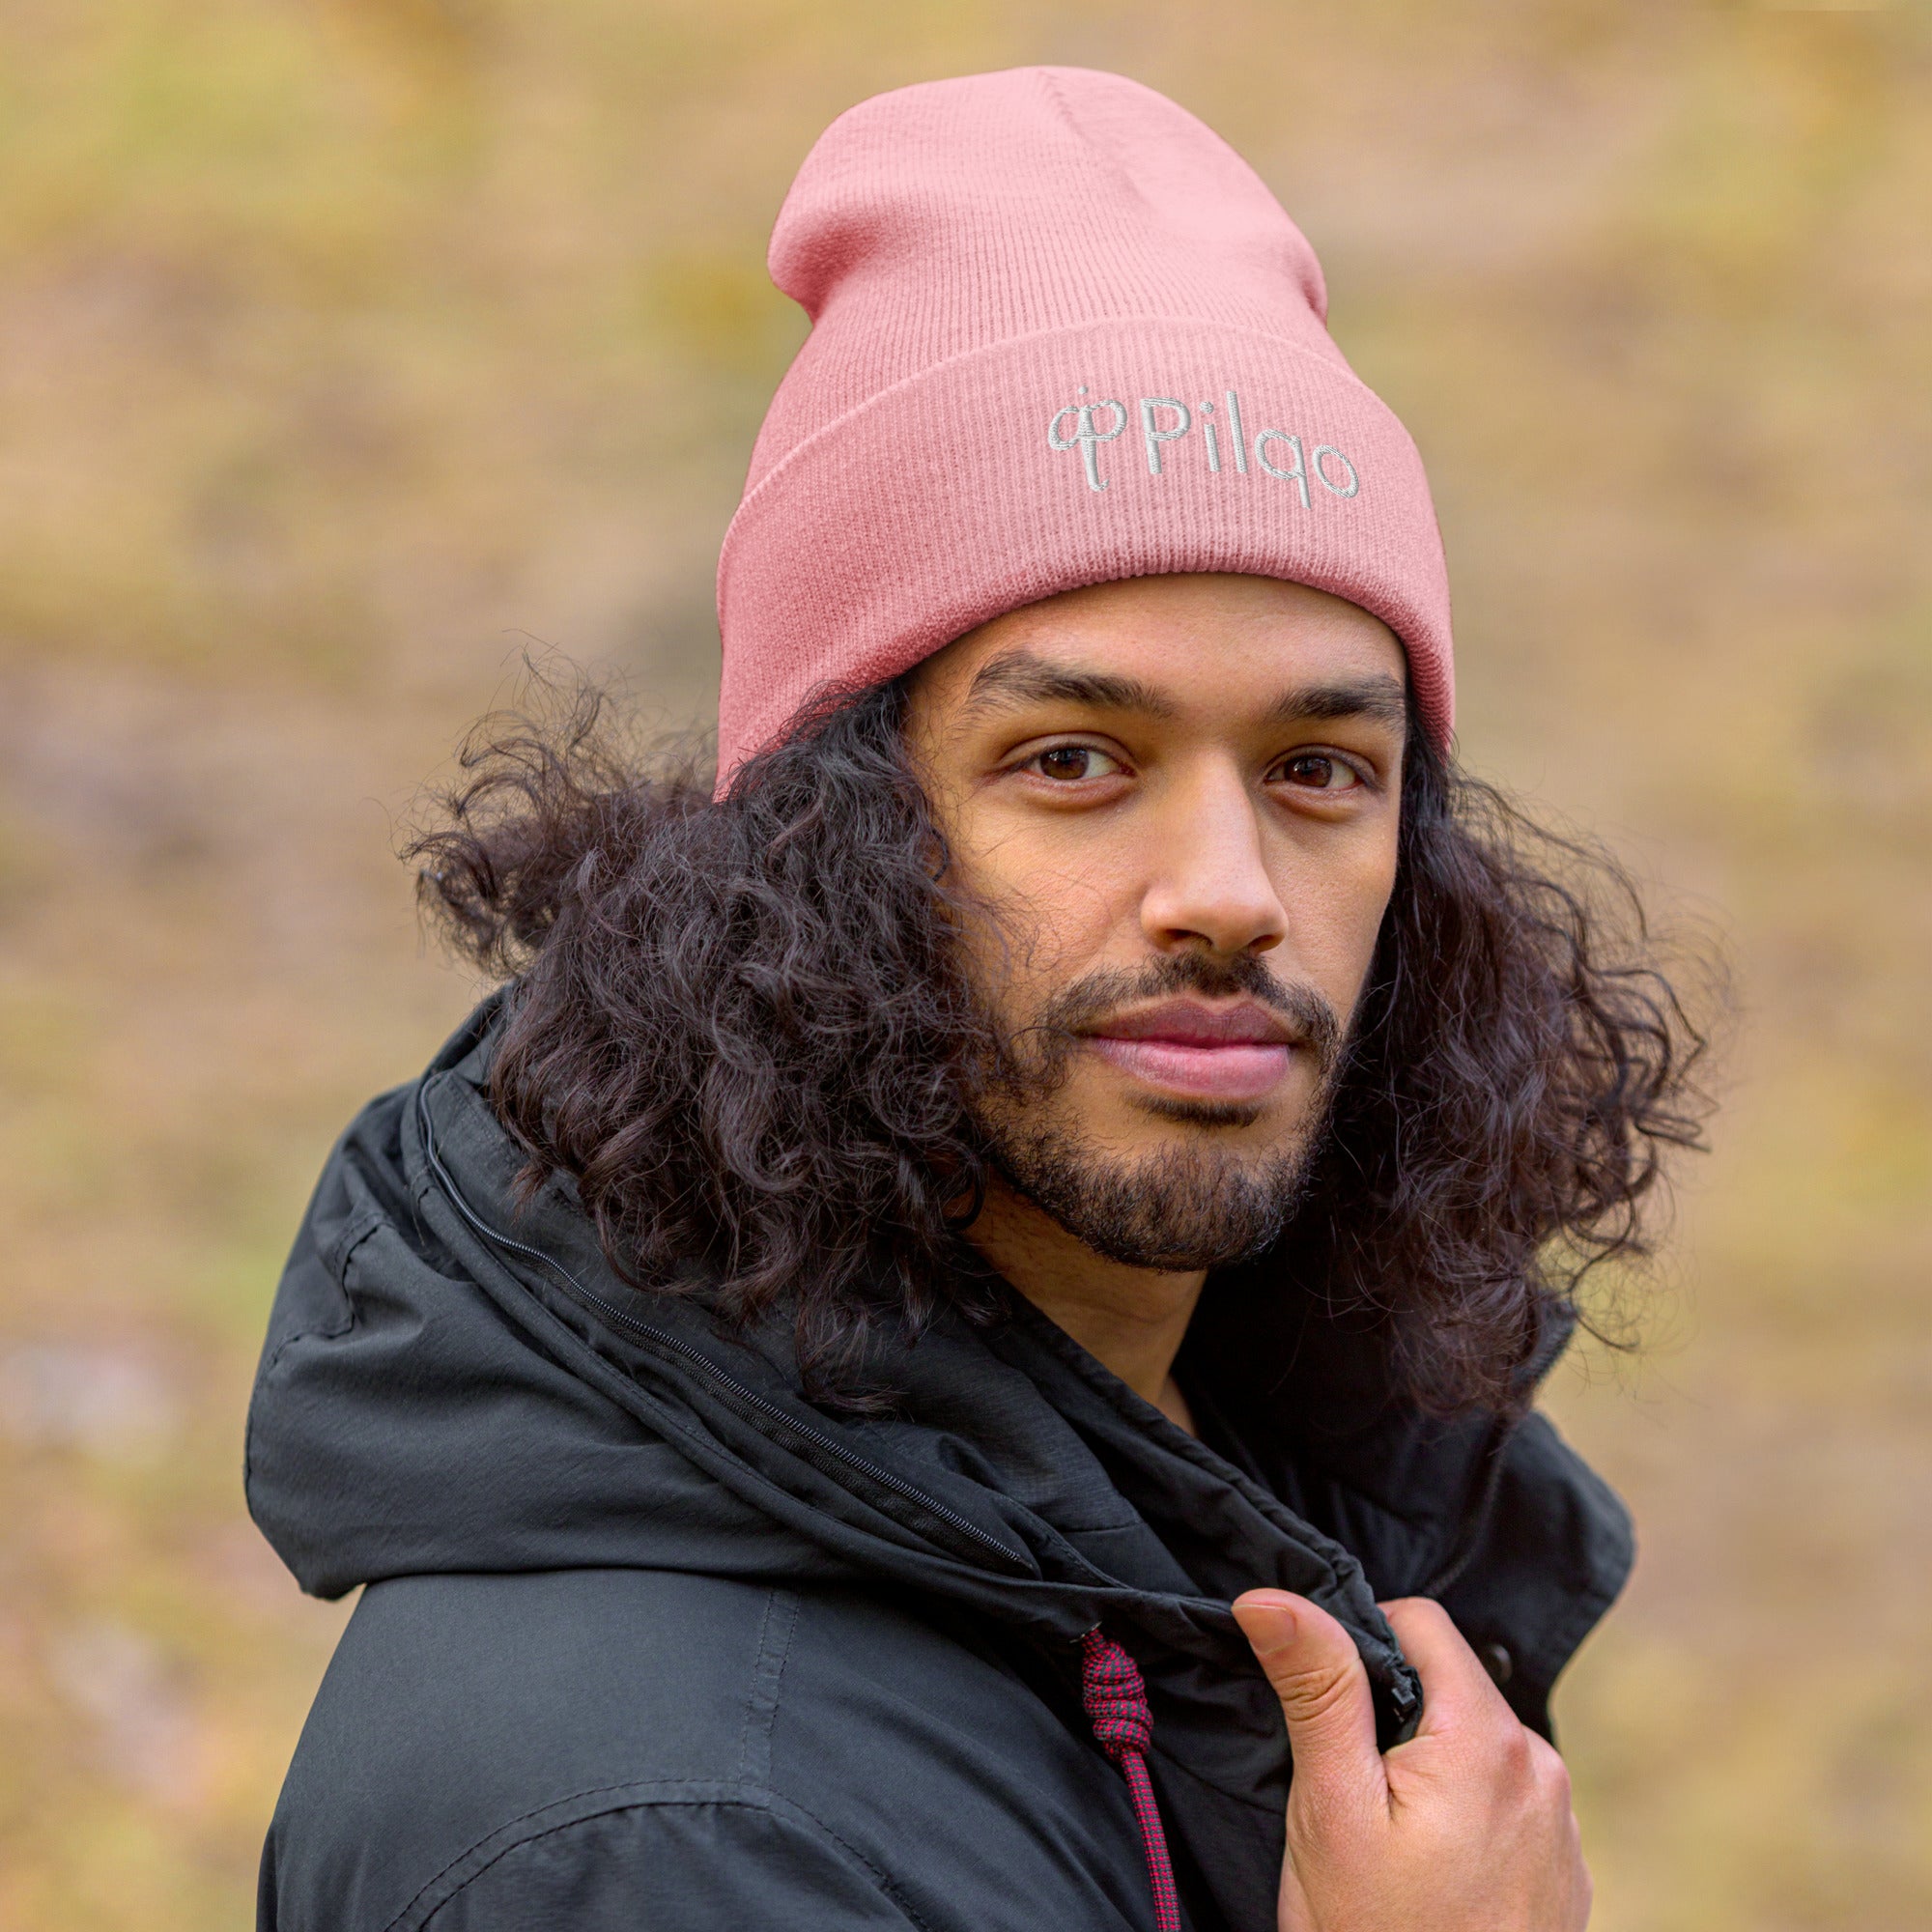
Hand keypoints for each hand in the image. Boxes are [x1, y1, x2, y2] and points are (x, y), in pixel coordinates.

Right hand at [1232, 1591, 1589, 1931]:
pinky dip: (1462, 1814)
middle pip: (1449, 1684)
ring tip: (1386, 1843)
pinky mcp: (1564, 1872)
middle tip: (1347, 1791)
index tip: (1324, 1709)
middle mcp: (1543, 1769)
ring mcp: (1562, 1826)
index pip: (1421, 1622)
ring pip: (1474, 1744)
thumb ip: (1317, 1688)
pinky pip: (1504, 1802)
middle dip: (1392, 1714)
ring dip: (1428, 1765)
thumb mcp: (1330, 1808)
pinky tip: (1428, 1876)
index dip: (1359, 1643)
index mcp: (1489, 1739)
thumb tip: (1271, 1595)